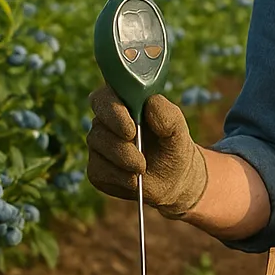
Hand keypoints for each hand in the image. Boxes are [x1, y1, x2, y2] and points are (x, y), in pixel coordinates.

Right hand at [86, 87, 208, 218]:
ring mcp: (99, 145)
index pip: (105, 96)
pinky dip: (119, 177)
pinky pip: (99, 171)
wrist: (173, 179)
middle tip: (137, 153)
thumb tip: (149, 104)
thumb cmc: (174, 146)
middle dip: (118, 139)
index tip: (131, 128)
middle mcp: (106, 122)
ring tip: (142, 167)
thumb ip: (166, 114)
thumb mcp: (177, 129)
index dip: (112, 109)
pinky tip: (134, 178)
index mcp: (124, 104)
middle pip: (99, 123)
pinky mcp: (96, 169)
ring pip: (99, 147)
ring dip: (123, 159)